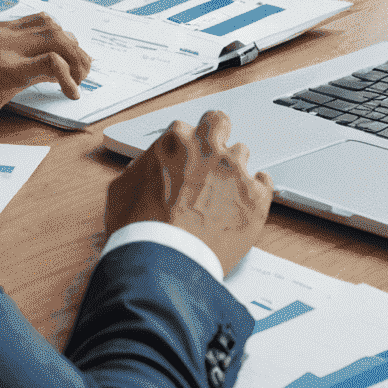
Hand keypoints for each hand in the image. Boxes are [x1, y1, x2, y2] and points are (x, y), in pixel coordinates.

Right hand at [0, 13, 90, 129]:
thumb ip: (1, 57)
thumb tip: (35, 68)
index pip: (40, 21)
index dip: (62, 38)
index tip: (71, 57)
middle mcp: (0, 34)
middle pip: (54, 28)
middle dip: (76, 48)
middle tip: (82, 70)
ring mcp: (3, 51)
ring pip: (58, 40)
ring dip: (77, 60)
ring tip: (79, 81)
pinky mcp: (5, 73)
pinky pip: (51, 65)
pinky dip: (68, 77)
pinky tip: (71, 93)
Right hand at [106, 110, 272, 273]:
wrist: (163, 263)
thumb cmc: (139, 231)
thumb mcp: (122, 191)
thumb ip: (140, 170)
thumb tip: (147, 168)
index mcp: (176, 144)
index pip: (187, 127)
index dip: (185, 143)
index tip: (185, 155)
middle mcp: (209, 151)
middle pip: (220, 123)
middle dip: (216, 134)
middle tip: (212, 154)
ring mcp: (235, 172)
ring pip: (242, 153)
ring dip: (232, 168)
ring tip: (222, 192)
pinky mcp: (255, 198)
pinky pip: (265, 182)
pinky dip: (256, 190)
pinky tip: (245, 200)